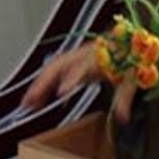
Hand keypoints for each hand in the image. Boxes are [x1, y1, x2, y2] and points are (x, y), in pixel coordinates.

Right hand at [19, 44, 137, 122]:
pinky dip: (44, 84)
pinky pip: (54, 71)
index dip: (70, 80)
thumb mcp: (131, 78)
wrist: (130, 41)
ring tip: (27, 103)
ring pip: (52, 69)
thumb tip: (123, 118)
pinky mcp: (74, 60)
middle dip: (42, 83)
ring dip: (39, 85)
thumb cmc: (130, 57)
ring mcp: (76, 57)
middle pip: (57, 66)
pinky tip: (38, 99)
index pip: (81, 68)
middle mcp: (83, 55)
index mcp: (98, 58)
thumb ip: (124, 98)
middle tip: (30, 101)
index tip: (60, 92)